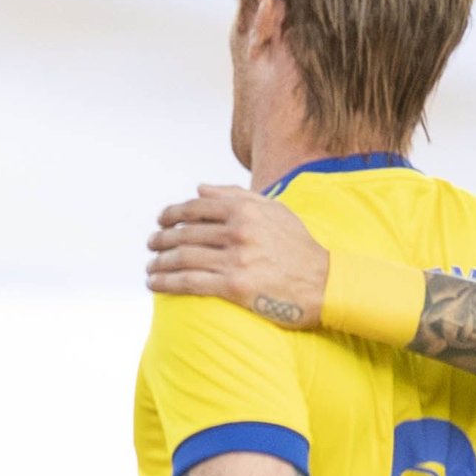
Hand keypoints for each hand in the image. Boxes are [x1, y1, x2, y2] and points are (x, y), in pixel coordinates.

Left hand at [144, 184, 329, 328]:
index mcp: (244, 210)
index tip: (160, 222)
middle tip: (151, 245)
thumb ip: (236, 196)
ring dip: (159, 263)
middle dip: (161, 240)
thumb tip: (200, 189)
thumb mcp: (274, 210)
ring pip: (183, 258)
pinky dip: (166, 282)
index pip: (195, 208)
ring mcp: (236, 259)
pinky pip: (190, 282)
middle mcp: (238, 232)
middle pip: (185, 233)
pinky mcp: (234, 287)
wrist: (325, 285)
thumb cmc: (299, 247)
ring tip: (150, 267)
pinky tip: (154, 284)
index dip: (171, 215)